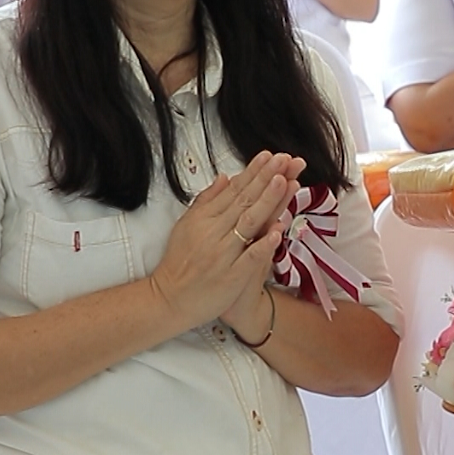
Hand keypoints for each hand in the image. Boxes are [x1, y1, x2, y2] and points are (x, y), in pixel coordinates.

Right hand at [149, 151, 306, 333]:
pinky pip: (250, 257)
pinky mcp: (232, 276)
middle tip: (284, 158)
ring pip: (249, 223)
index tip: (269, 155)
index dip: (253, 172)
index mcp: (204, 218)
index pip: (234, 191)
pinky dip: (264, 244)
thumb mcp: (187, 225)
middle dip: (265, 178)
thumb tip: (225, 177)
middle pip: (244, 201)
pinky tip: (278, 230)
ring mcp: (223, 253)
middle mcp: (214, 232)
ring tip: (283, 181)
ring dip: (267, 201)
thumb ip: (207, 201)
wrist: (169, 299)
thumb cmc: (180, 261)